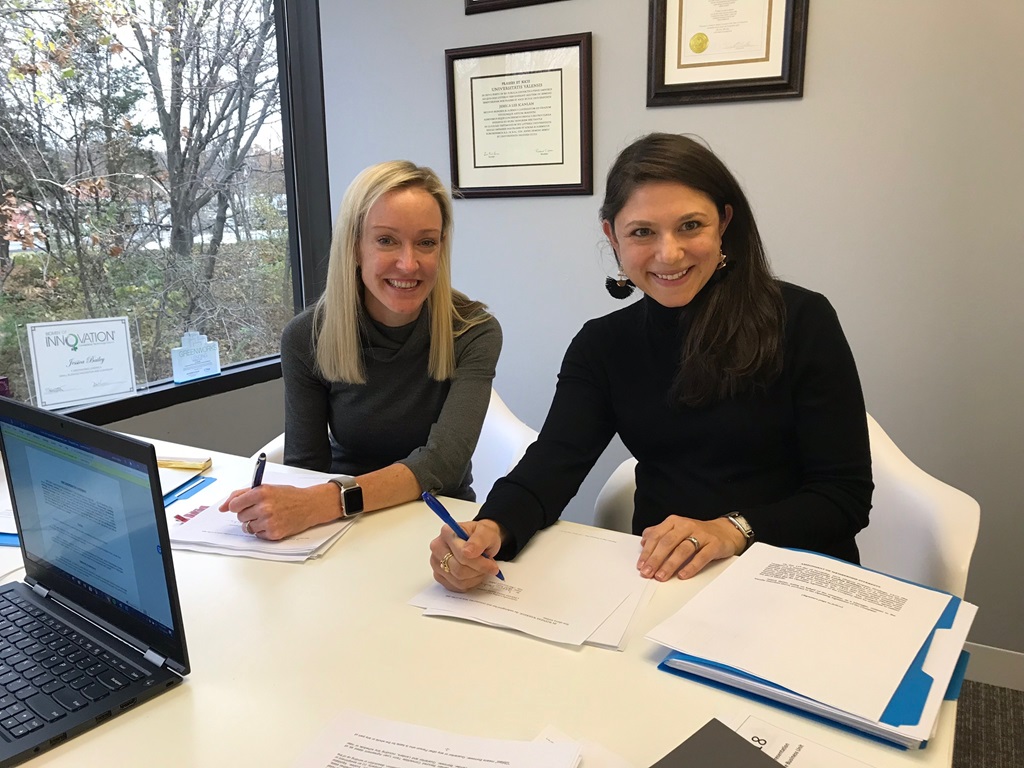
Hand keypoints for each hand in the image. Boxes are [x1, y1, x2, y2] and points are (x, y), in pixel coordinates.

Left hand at [219, 483, 339, 539]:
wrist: (310, 505)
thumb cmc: (289, 496)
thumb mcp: (266, 488)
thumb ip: (242, 494)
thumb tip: (223, 507)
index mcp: (261, 492)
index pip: (234, 504)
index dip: (237, 506)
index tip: (242, 506)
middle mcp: (264, 507)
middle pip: (240, 516)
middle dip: (247, 513)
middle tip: (261, 509)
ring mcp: (269, 521)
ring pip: (247, 527)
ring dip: (254, 523)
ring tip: (268, 516)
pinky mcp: (274, 533)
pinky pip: (257, 535)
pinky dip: (263, 531)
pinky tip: (273, 523)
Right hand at [429, 519, 503, 591]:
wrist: (478, 541)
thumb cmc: (481, 535)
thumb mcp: (486, 532)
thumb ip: (478, 540)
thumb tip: (468, 552)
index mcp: (447, 532)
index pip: (462, 555)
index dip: (480, 563)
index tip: (493, 566)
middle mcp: (438, 547)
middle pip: (458, 570)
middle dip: (478, 571)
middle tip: (489, 567)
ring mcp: (436, 562)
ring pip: (458, 580)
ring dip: (475, 578)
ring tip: (481, 569)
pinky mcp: (438, 575)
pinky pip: (455, 586)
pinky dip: (469, 583)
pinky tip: (474, 574)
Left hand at [637, 515, 745, 580]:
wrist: (724, 531)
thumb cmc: (697, 533)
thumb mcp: (676, 530)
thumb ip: (659, 534)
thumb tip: (643, 543)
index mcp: (674, 522)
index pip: (657, 536)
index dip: (647, 551)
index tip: (641, 565)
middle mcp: (686, 526)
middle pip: (668, 542)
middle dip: (655, 559)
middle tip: (648, 572)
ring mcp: (701, 535)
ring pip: (683, 549)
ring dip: (670, 564)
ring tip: (661, 576)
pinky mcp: (714, 545)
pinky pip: (701, 557)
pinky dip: (691, 567)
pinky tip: (682, 575)